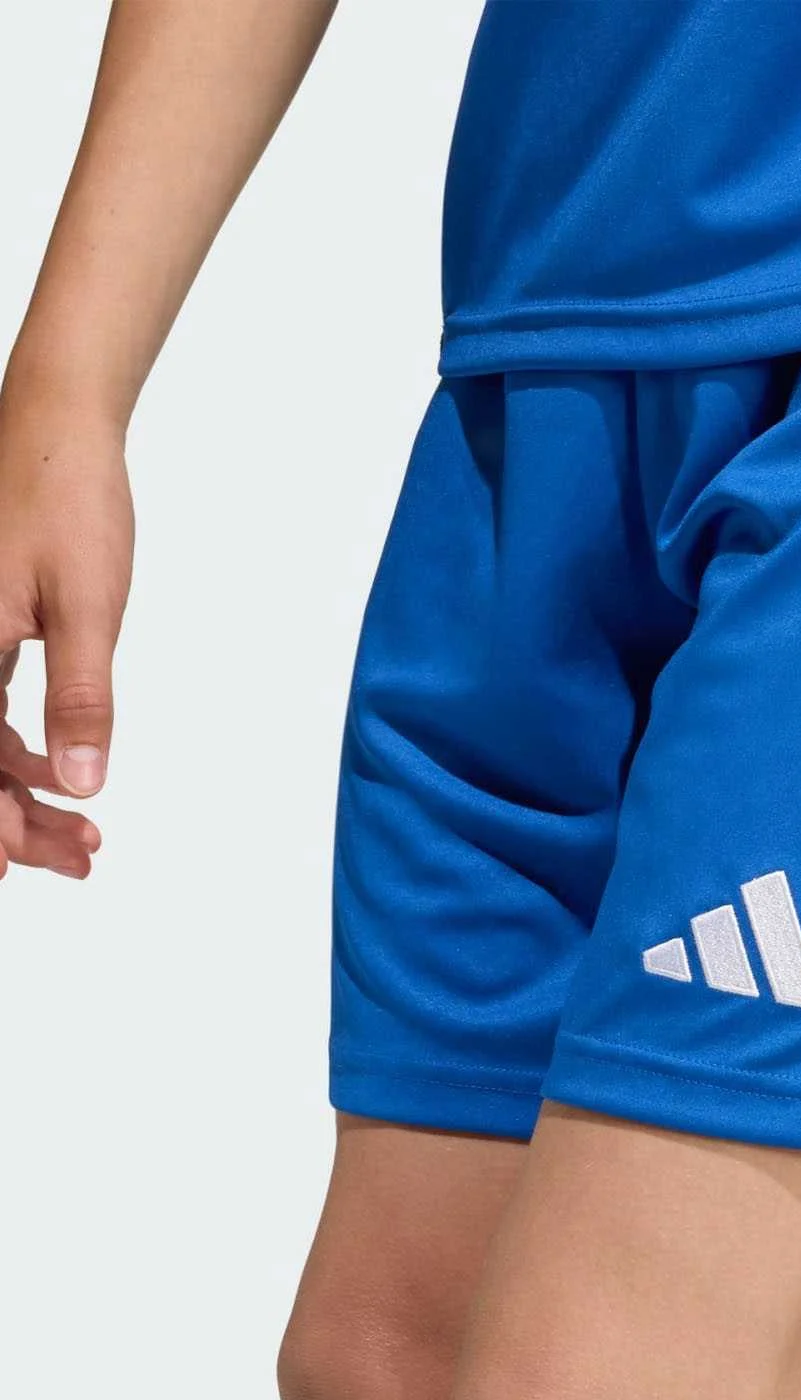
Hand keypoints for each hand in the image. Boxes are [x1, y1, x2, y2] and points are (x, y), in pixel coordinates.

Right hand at [0, 388, 132, 877]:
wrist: (59, 429)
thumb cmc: (66, 499)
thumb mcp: (85, 606)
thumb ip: (81, 698)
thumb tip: (84, 780)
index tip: (17, 867)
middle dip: (12, 823)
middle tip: (78, 858)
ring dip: (23, 795)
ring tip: (85, 837)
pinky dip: (24, 754)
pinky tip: (66, 777)